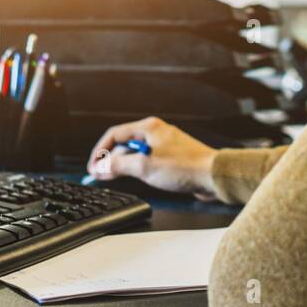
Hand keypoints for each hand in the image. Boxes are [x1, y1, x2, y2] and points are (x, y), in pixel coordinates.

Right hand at [86, 117, 217, 197]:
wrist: (214, 176)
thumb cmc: (184, 167)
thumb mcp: (144, 167)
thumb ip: (118, 165)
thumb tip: (100, 167)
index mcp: (148, 128)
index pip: (114, 135)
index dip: (100, 152)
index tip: (93, 168)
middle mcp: (156, 133)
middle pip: (124, 144)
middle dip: (111, 160)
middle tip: (102, 176)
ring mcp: (165, 145)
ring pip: (136, 153)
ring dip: (124, 165)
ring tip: (116, 178)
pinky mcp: (173, 157)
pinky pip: (149, 160)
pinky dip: (138, 169)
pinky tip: (138, 179)